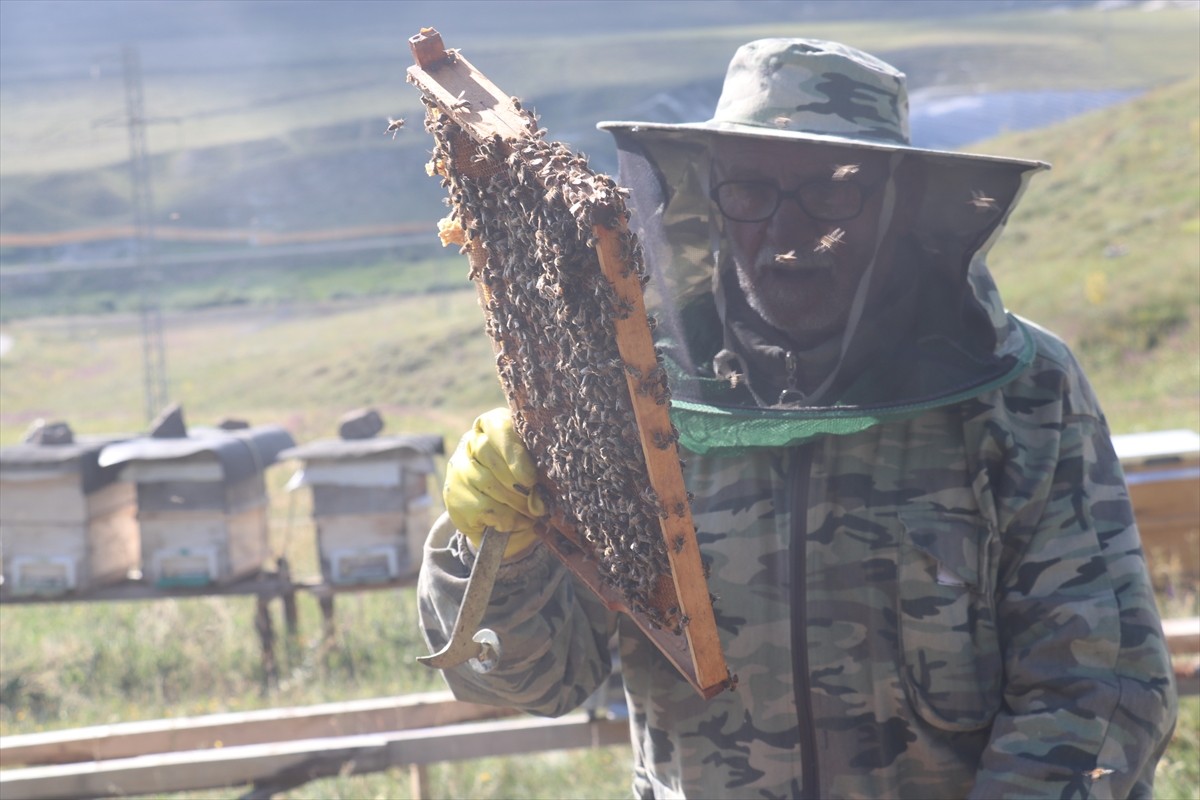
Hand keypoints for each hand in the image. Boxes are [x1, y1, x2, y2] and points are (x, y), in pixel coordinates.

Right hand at [444, 408, 545, 557]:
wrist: (496, 512)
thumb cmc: (522, 481)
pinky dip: (506, 519)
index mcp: (493, 425)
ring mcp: (458, 468)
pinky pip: (484, 507)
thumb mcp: (533, 469)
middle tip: (538, 502)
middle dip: (519, 485)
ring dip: (516, 504)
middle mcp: (470, 442)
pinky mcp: (453, 496)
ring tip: (531, 513)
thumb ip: (537, 478)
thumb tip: (538, 503)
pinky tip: (514, 522)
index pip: (498, 427)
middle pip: (492, 458)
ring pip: (489, 484)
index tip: (530, 478)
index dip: (514, 452)